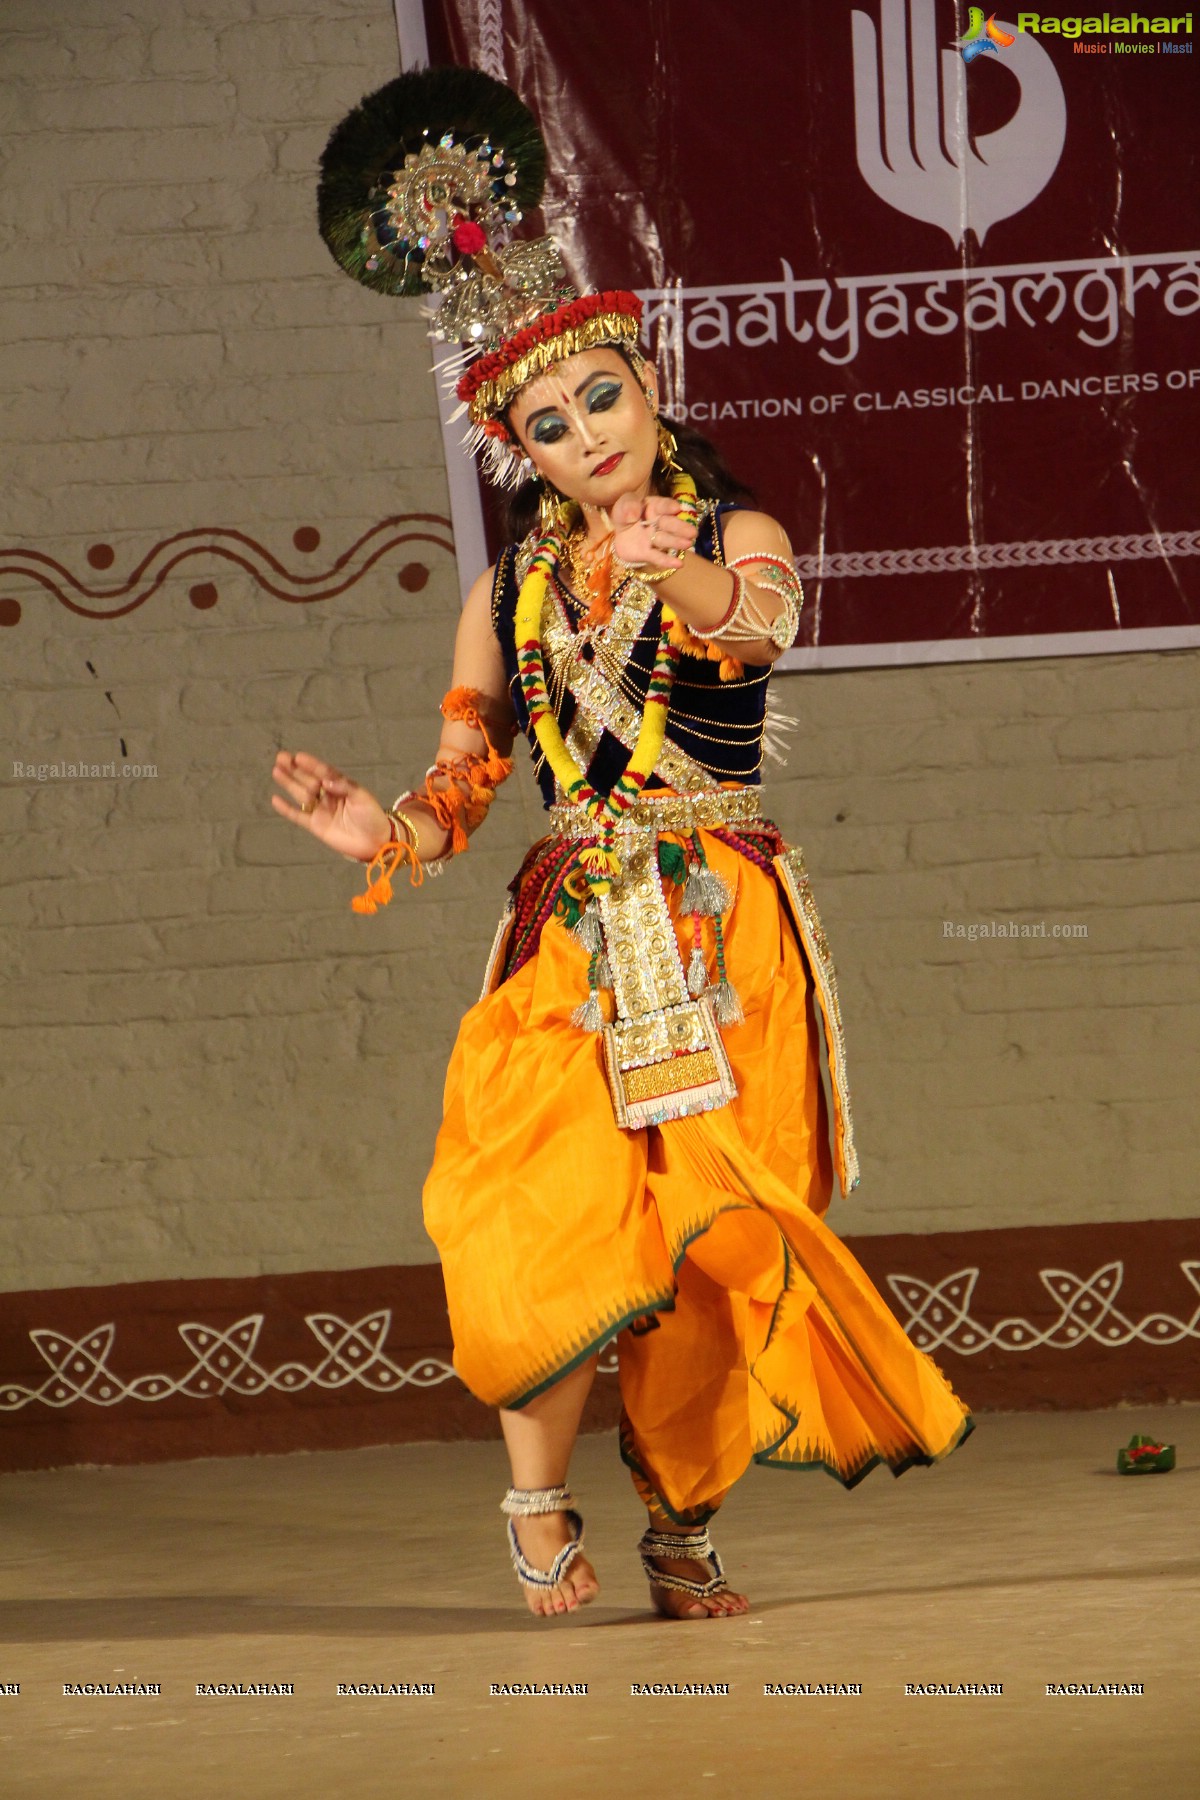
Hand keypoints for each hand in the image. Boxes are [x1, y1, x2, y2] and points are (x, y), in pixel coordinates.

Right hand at [271, 750, 390, 860]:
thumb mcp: (362, 798)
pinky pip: (298, 815)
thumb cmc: (372, 817)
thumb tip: (325, 780)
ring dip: (289, 783)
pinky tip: (276, 799)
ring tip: (277, 771)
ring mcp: (320, 810)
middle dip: (295, 769)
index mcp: (340, 786)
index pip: (323, 772)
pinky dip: (287, 808)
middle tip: (281, 757)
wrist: (375, 842)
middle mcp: (328, 796)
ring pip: (301, 794)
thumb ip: (344, 787)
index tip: (299, 756)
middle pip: (308, 779)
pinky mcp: (315, 825)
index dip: (311, 764)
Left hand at [609, 492, 696, 571]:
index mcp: (653, 507)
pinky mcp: (648, 553)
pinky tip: (679, 564)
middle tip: (692, 531)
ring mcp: (653, 538)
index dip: (668, 506)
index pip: (661, 505)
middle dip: (680, 527)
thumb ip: (628, 505)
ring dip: (676, 542)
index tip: (677, 508)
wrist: (619, 535)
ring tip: (688, 544)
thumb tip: (634, 513)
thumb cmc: (625, 515)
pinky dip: (667, 561)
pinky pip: (657, 557)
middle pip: (668, 524)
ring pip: (665, 539)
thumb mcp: (623, 505)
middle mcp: (657, 522)